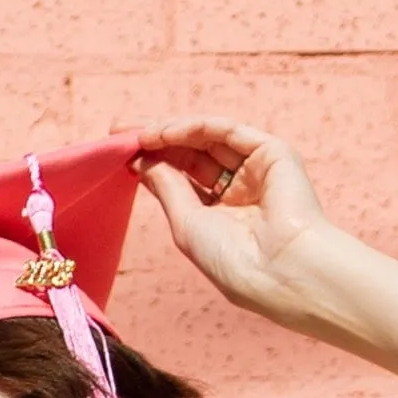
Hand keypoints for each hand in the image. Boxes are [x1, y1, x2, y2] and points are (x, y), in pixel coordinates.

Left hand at [131, 121, 339, 324]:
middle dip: (156, 140)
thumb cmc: (232, 260)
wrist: (278, 269)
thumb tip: (141, 160)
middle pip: (192, 154)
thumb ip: (166, 187)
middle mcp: (241, 188)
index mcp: (223, 213)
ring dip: (171, 131)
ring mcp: (257, 168)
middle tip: (119, 131)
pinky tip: (165, 133)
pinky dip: (195, 127)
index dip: (152, 161)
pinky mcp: (273, 152)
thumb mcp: (186, 224)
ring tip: (138, 133)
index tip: (119, 151)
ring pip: (208, 138)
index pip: (182, 177)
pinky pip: (228, 131)